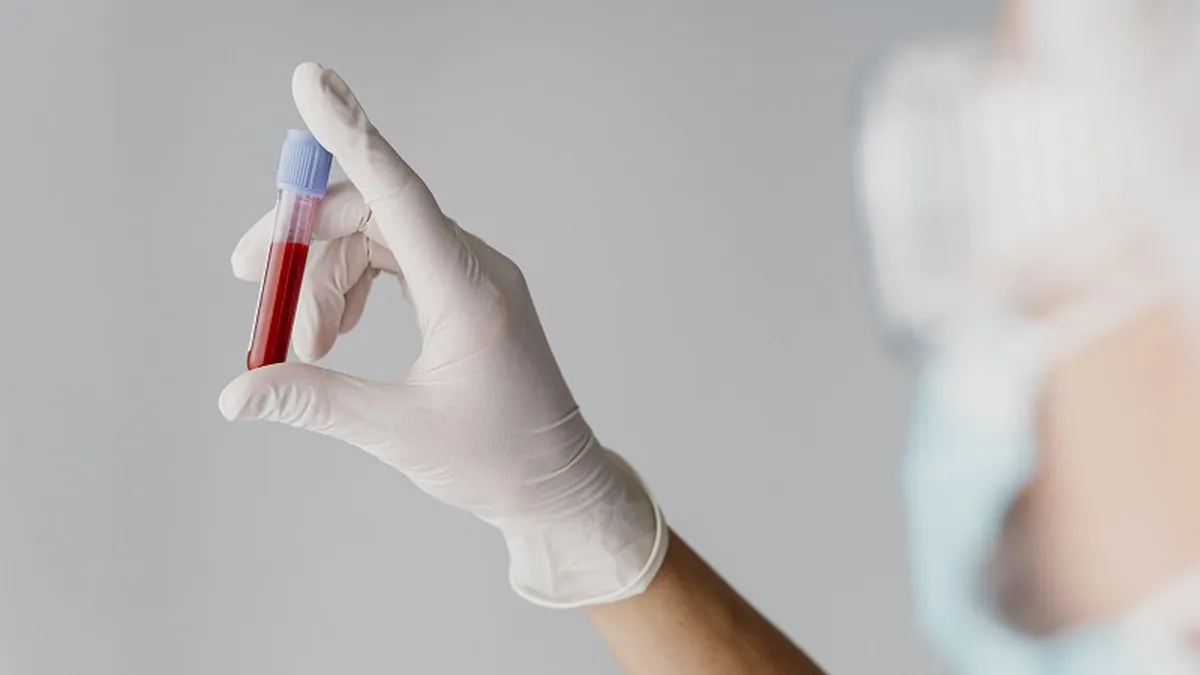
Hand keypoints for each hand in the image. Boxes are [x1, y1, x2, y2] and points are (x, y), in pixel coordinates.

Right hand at [219, 62, 666, 606]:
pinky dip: (354, 285)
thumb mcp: (397, 432)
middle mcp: (473, 267)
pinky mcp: (467, 293)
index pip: (398, 192)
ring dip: (326, 278)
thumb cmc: (497, 459)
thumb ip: (313, 400)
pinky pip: (398, 260)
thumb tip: (236, 392)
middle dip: (304, 246)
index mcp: (466, 289)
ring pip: (377, 238)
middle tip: (259, 296)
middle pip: (370, 213)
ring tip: (303, 347)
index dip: (349, 135)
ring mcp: (473, 276)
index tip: (310, 81)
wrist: (556, 485)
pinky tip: (335, 330)